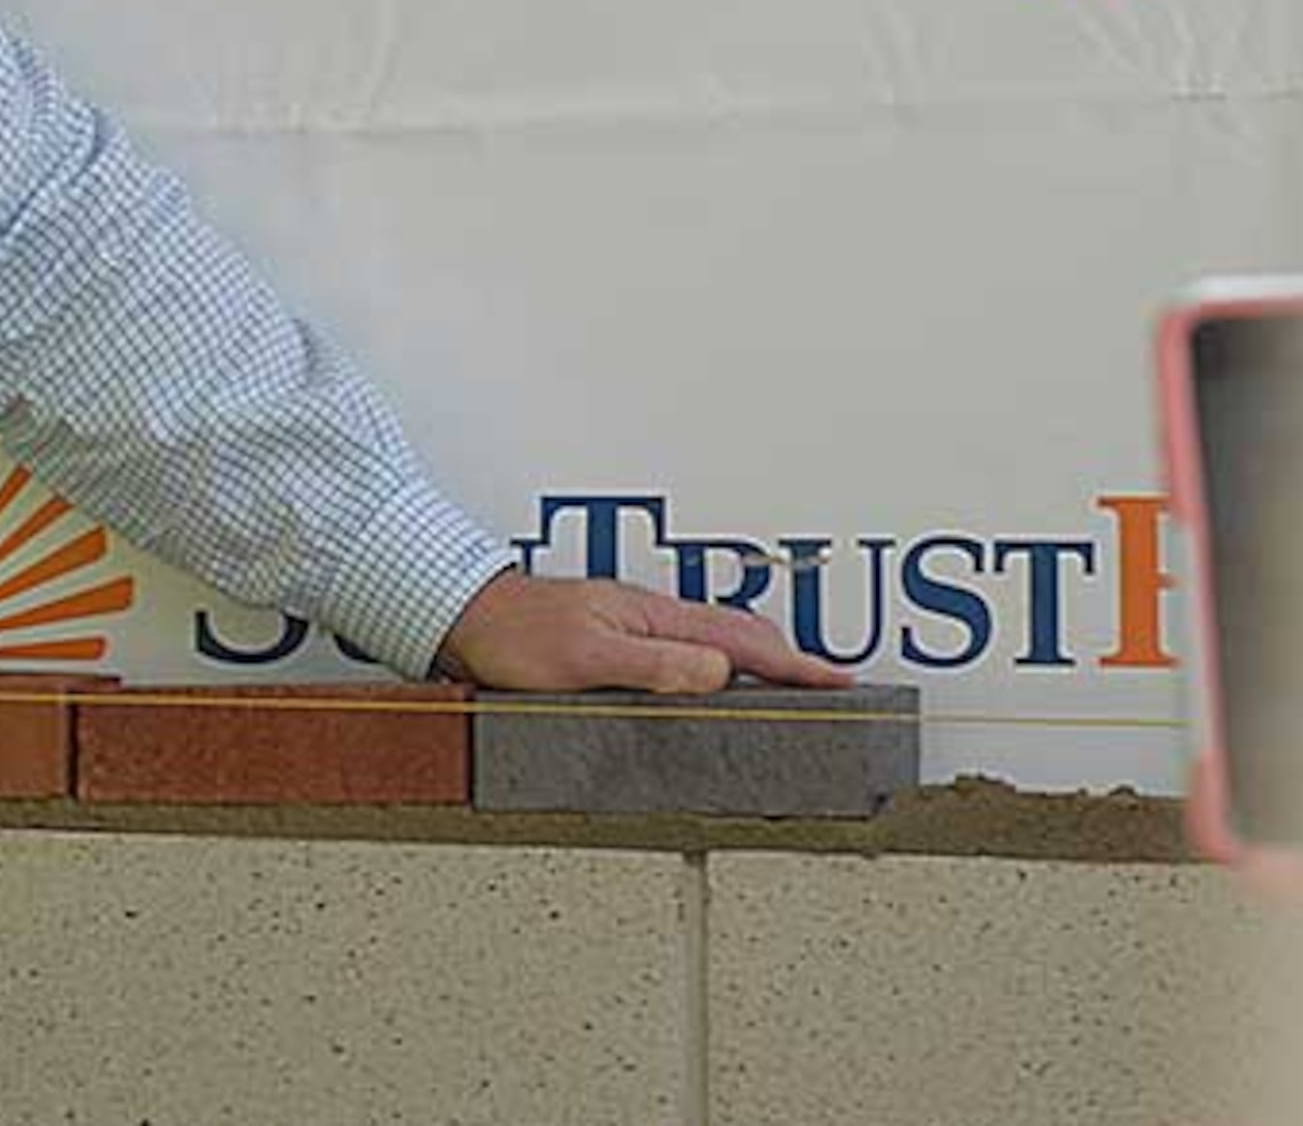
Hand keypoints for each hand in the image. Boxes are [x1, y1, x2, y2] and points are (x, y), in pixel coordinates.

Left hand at [440, 569, 848, 692]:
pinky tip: (712, 681)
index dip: (796, 666)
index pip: (743, 643)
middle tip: (830, 687)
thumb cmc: (514, 634)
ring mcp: (634, 625)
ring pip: (714, 642)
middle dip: (791, 660)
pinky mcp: (614, 639)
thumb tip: (716, 672)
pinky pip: (684, 650)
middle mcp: (651, 618)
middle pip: (739, 636)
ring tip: (789, 686)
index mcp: (655, 618)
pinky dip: (716, 664)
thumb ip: (652, 665)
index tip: (839, 683)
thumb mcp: (585, 659)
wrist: (463, 615)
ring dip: (756, 660)